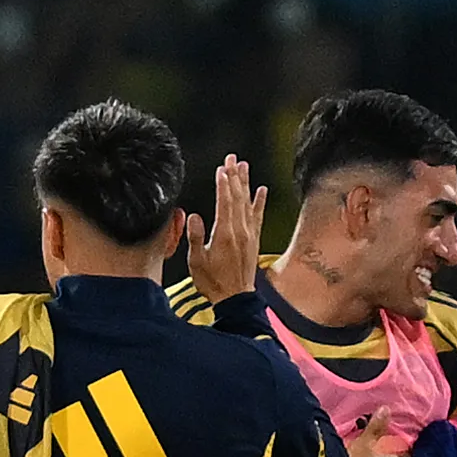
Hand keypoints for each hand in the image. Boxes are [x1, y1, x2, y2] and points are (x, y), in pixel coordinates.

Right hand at [184, 155, 266, 304]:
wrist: (236, 298)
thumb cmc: (213, 282)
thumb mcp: (197, 261)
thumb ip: (196, 237)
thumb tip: (195, 216)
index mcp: (224, 234)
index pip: (224, 202)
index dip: (223, 184)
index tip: (221, 168)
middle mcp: (240, 231)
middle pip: (237, 197)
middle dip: (234, 176)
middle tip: (232, 157)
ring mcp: (249, 235)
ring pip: (248, 203)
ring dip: (245, 183)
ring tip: (244, 166)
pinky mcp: (254, 240)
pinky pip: (258, 216)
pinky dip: (260, 202)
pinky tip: (261, 190)